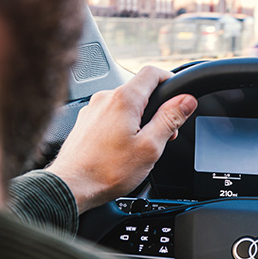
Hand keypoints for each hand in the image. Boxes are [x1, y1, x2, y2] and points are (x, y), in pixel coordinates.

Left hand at [46, 66, 196, 212]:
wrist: (71, 186)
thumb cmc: (107, 170)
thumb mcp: (150, 147)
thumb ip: (170, 119)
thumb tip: (186, 101)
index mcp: (124, 99)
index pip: (152, 72)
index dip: (171, 80)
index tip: (179, 96)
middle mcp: (105, 98)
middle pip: (140, 90)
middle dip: (157, 108)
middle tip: (164, 134)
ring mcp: (92, 109)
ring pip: (125, 104)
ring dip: (139, 118)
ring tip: (141, 146)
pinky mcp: (85, 122)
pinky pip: (110, 115)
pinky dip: (122, 125)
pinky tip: (122, 148)